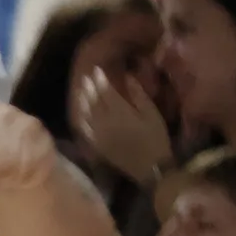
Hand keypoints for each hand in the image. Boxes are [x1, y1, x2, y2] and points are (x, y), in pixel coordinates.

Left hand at [75, 66, 172, 184]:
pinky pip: (84, 128)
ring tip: (80, 89)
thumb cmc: (155, 138)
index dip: (100, 79)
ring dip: (82, 99)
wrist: (150, 166)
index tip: (96, 69)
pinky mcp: (96, 144)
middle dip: (89, 87)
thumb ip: (139, 95)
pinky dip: (81, 117)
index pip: (106, 91)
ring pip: (85, 112)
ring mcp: (98, 133)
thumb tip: (128, 76)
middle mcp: (105, 121)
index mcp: (120, 112)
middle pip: (93, 100)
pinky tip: (80, 112)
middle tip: (86, 76)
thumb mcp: (152, 114)